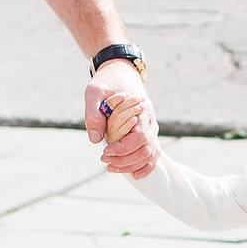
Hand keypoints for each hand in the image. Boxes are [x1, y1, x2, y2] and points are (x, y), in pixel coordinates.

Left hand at [85, 60, 158, 177]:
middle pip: (147, 150)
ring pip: (150, 154)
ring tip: (111, 168)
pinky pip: (152, 153)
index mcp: (141, 110)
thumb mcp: (94, 92)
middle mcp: (149, 121)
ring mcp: (150, 127)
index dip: (124, 150)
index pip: (140, 137)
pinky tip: (134, 175)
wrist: (120, 72)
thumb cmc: (106, 81)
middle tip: (104, 160)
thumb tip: (96, 139)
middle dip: (125, 160)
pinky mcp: (147, 132)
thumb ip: (94, 114)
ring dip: (132, 165)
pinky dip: (146, 166)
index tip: (105, 152)